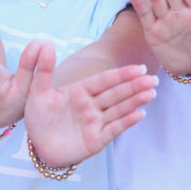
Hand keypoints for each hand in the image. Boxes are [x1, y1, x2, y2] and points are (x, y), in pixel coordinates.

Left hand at [24, 41, 157, 165]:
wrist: (37, 146)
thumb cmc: (38, 118)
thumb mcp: (37, 92)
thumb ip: (43, 70)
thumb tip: (45, 43)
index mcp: (80, 91)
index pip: (104, 81)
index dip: (121, 74)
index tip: (138, 68)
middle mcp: (91, 106)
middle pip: (116, 93)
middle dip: (135, 86)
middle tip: (153, 79)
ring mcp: (96, 123)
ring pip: (118, 109)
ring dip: (135, 101)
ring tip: (151, 93)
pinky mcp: (96, 140)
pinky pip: (113, 129)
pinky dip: (126, 122)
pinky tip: (139, 114)